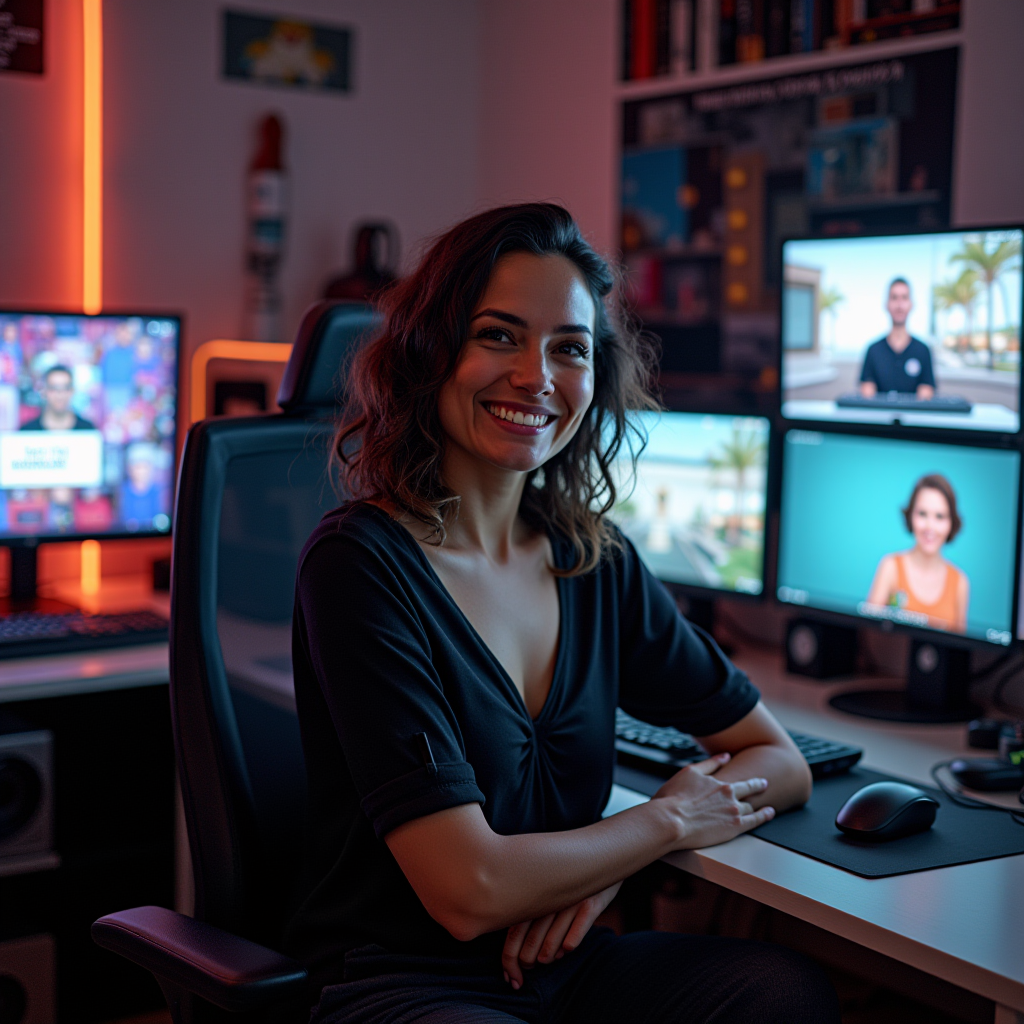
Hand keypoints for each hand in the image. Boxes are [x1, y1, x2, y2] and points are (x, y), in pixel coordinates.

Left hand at [501, 880, 621, 988]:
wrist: (602, 855)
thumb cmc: (568, 880)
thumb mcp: (547, 891)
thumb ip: (532, 914)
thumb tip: (520, 953)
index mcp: (533, 895)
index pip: (513, 933)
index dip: (509, 960)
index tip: (511, 978)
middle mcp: (549, 898)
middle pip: (529, 939)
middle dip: (526, 962)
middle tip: (527, 972)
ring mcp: (570, 901)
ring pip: (552, 939)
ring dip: (547, 956)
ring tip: (546, 961)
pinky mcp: (591, 903)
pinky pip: (578, 930)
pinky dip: (570, 945)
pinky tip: (566, 949)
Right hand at [654, 752, 774, 848]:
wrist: (671, 820)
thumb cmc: (674, 797)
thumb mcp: (690, 772)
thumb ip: (710, 764)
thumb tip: (726, 756)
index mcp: (721, 784)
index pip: (743, 783)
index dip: (753, 782)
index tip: (761, 781)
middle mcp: (730, 797)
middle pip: (749, 794)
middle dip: (758, 789)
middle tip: (764, 786)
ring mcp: (734, 813)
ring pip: (750, 809)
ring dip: (756, 807)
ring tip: (766, 808)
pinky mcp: (734, 828)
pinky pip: (755, 822)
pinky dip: (764, 816)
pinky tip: (769, 813)